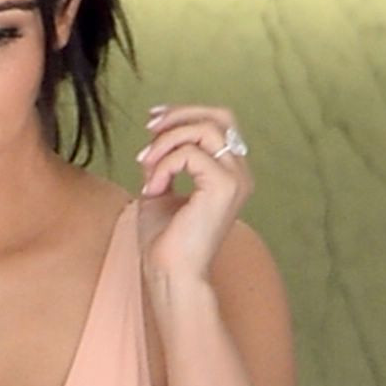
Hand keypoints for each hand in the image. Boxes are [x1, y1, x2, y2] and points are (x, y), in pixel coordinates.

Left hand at [134, 103, 253, 282]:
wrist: (170, 272)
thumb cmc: (165, 239)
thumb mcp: (159, 188)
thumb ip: (162, 161)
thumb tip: (154, 141)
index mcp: (230, 173)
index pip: (219, 123)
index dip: (186, 112)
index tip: (153, 119)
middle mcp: (239, 173)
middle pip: (219, 117)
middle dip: (180, 116)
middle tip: (149, 128)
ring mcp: (236, 179)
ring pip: (205, 130)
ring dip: (167, 141)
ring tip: (146, 164)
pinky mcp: (224, 187)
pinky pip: (190, 154)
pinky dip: (164, 164)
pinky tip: (153, 187)